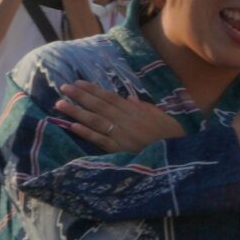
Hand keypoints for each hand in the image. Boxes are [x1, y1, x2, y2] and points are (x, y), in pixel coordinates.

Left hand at [56, 78, 184, 153]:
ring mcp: (122, 135)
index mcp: (136, 111)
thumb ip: (143, 107)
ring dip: (77, 112)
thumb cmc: (171, 135)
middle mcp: (126, 121)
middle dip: (80, 96)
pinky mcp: (120, 150)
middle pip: (99, 106)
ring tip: (60, 104)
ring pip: (96, 121)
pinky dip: (87, 133)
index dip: (93, 90)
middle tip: (63, 88)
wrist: (179, 157)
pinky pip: (101, 140)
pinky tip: (73, 125)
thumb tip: (128, 98)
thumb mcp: (160, 116)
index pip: (110, 98)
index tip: (77, 82)